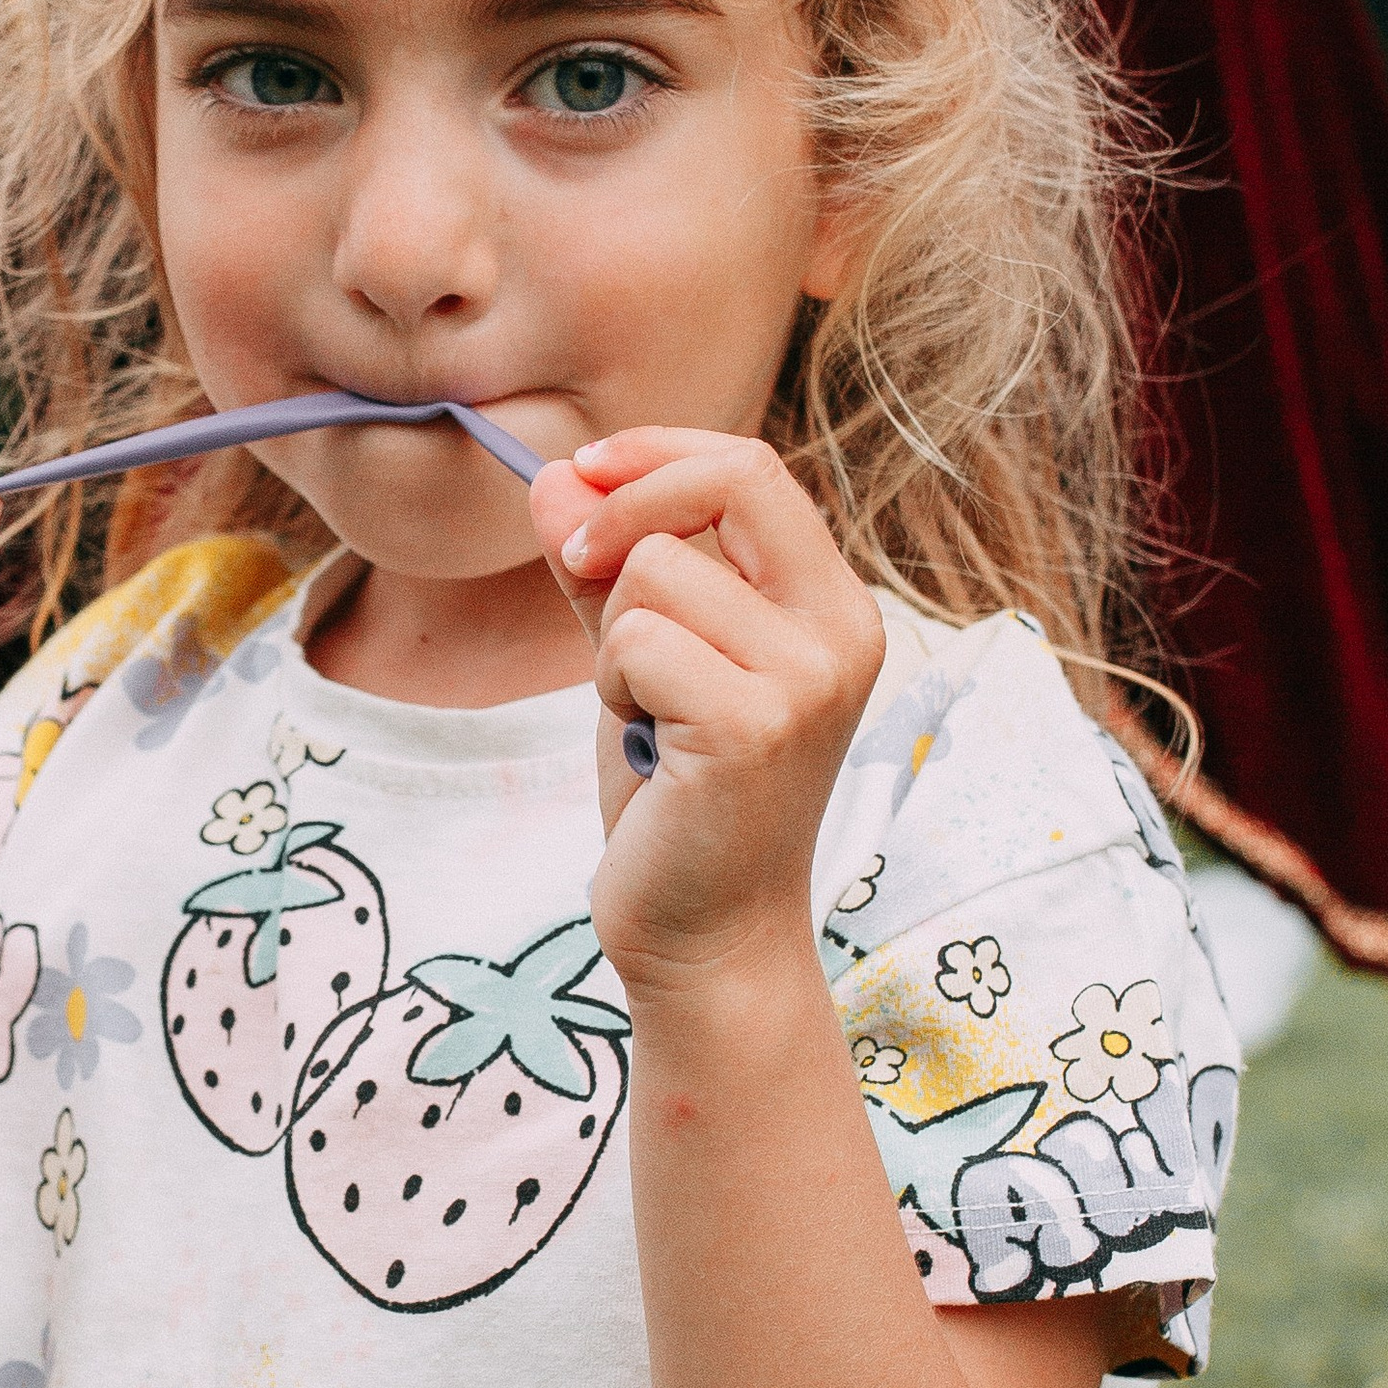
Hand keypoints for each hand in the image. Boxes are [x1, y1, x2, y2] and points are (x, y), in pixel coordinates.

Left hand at [530, 428, 884, 989]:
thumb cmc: (677, 797)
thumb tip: (546, 473)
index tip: (582, 470)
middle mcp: (841, 631)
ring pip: (656, 571)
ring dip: (613, 638)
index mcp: (831, 604)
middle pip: (730, 482)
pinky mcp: (755, 725)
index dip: (656, 453)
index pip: (752, 467)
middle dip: (625, 507)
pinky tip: (645, 747)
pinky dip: (613, 686)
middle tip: (574, 559)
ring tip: (643, 713)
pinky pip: (635, 640)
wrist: (704, 934)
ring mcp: (807, 679)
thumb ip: (602, 568)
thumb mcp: (641, 659)